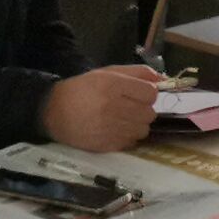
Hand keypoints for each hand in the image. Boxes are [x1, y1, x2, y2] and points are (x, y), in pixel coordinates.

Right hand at [40, 66, 158, 153]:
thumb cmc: (83, 89)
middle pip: (150, 113)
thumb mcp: (107, 73)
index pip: (151, 93)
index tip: (140, 93)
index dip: (148, 93)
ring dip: (137, 124)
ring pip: (143, 130)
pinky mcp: (108, 146)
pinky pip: (132, 142)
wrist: (55, 112)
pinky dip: (128, 136)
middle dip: (143, 109)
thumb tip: (163, 79)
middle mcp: (114, 107)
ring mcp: (111, 129)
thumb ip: (137, 73)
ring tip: (123, 119)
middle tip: (130, 106)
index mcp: (113, 85)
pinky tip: (115, 129)